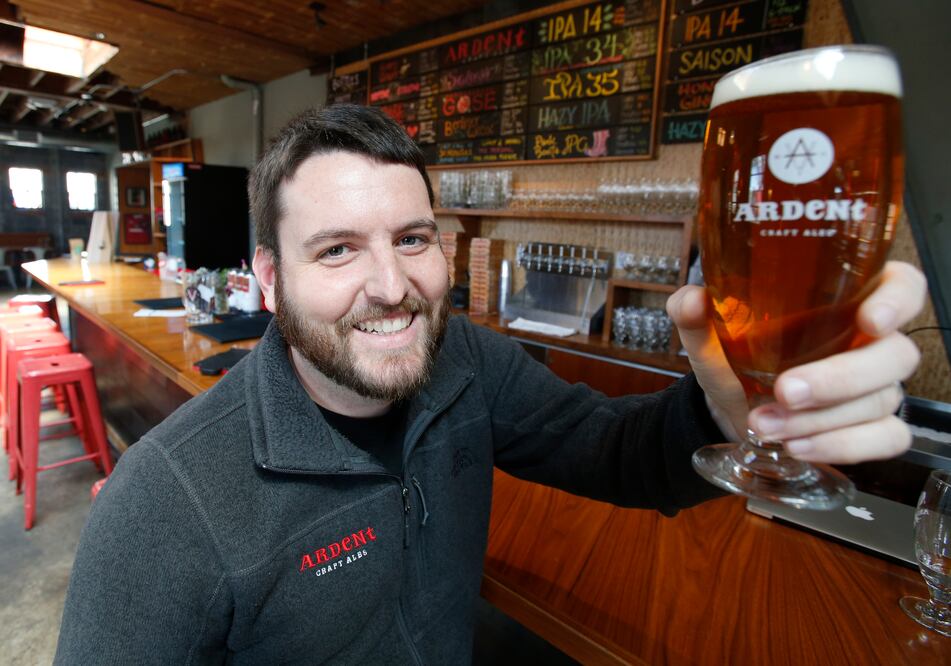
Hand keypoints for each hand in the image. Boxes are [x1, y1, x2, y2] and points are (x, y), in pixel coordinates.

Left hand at [667, 261, 925, 463]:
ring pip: (880, 402)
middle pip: (894, 355)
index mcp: (847, 301)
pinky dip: (840, 446)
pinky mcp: (875, 429)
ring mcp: (878, 388)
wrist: (730, 405)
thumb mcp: (710, 332)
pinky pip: (884, 440)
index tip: (869, 319)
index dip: (898, 299)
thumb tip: (692, 300)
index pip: (902, 286)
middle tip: (785, 391)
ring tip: (766, 424)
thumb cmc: (736, 356)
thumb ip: (695, 310)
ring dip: (821, 419)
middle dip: (839, 378)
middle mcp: (872, 342)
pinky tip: (797, 447)